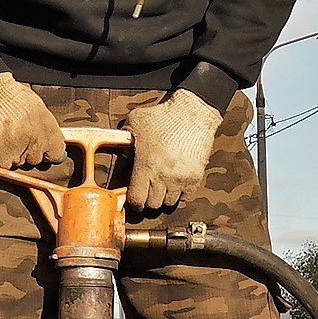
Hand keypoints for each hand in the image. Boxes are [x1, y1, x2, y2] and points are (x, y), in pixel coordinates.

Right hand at [0, 73, 64, 168]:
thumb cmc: (13, 97)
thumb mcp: (38, 110)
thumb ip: (46, 130)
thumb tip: (52, 147)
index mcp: (49, 130)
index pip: (56, 153)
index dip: (47, 152)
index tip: (41, 148)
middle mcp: (38, 142)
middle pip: (36, 159)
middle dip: (28, 151)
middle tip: (18, 135)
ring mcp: (22, 150)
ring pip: (20, 162)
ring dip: (13, 154)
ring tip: (6, 135)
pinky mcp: (4, 156)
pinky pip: (5, 165)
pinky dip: (0, 157)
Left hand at [121, 92, 221, 210]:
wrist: (192, 113)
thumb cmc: (163, 116)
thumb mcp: (135, 124)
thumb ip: (124, 141)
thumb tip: (122, 156)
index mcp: (146, 166)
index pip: (137, 200)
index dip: (133, 200)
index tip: (133, 196)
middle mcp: (163, 176)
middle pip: (153, 205)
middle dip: (147, 199)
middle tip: (147, 189)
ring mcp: (181, 179)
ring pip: (168, 203)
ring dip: (163, 197)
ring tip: (161, 185)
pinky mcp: (195, 178)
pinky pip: (185, 198)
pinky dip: (179, 195)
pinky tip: (174, 183)